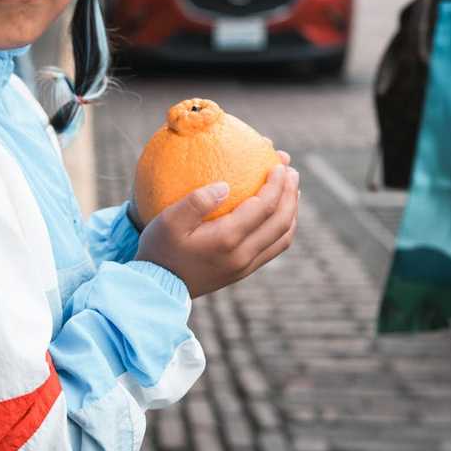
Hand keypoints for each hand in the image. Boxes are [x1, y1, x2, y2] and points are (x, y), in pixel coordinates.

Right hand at [133, 151, 298, 298]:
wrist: (159, 287)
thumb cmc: (160, 248)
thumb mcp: (167, 221)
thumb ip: (195, 202)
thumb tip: (225, 185)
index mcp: (226, 239)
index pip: (263, 207)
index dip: (276, 184)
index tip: (279, 164)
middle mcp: (242, 255)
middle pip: (281, 222)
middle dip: (290, 194)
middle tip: (291, 171)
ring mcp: (245, 266)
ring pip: (282, 237)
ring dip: (291, 212)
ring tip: (290, 191)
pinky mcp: (243, 272)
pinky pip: (274, 248)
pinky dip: (283, 228)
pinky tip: (276, 214)